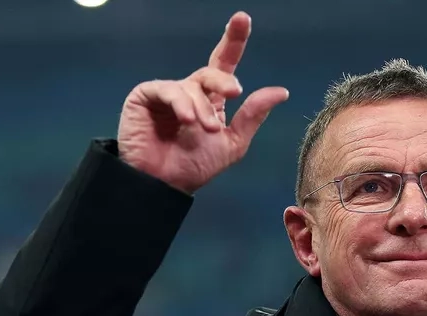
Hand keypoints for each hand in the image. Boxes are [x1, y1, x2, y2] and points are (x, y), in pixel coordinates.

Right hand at [116, 11, 288, 193]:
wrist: (163, 185)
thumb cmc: (194, 167)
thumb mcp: (232, 142)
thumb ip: (253, 115)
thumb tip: (281, 91)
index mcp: (211, 100)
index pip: (224, 64)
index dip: (233, 41)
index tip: (243, 18)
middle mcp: (189, 92)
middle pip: (212, 72)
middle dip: (224, 81)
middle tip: (234, 93)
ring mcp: (166, 93)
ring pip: (192, 85)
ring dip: (202, 107)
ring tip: (204, 129)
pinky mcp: (145, 96)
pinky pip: (167, 89)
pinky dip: (181, 103)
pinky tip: (187, 119)